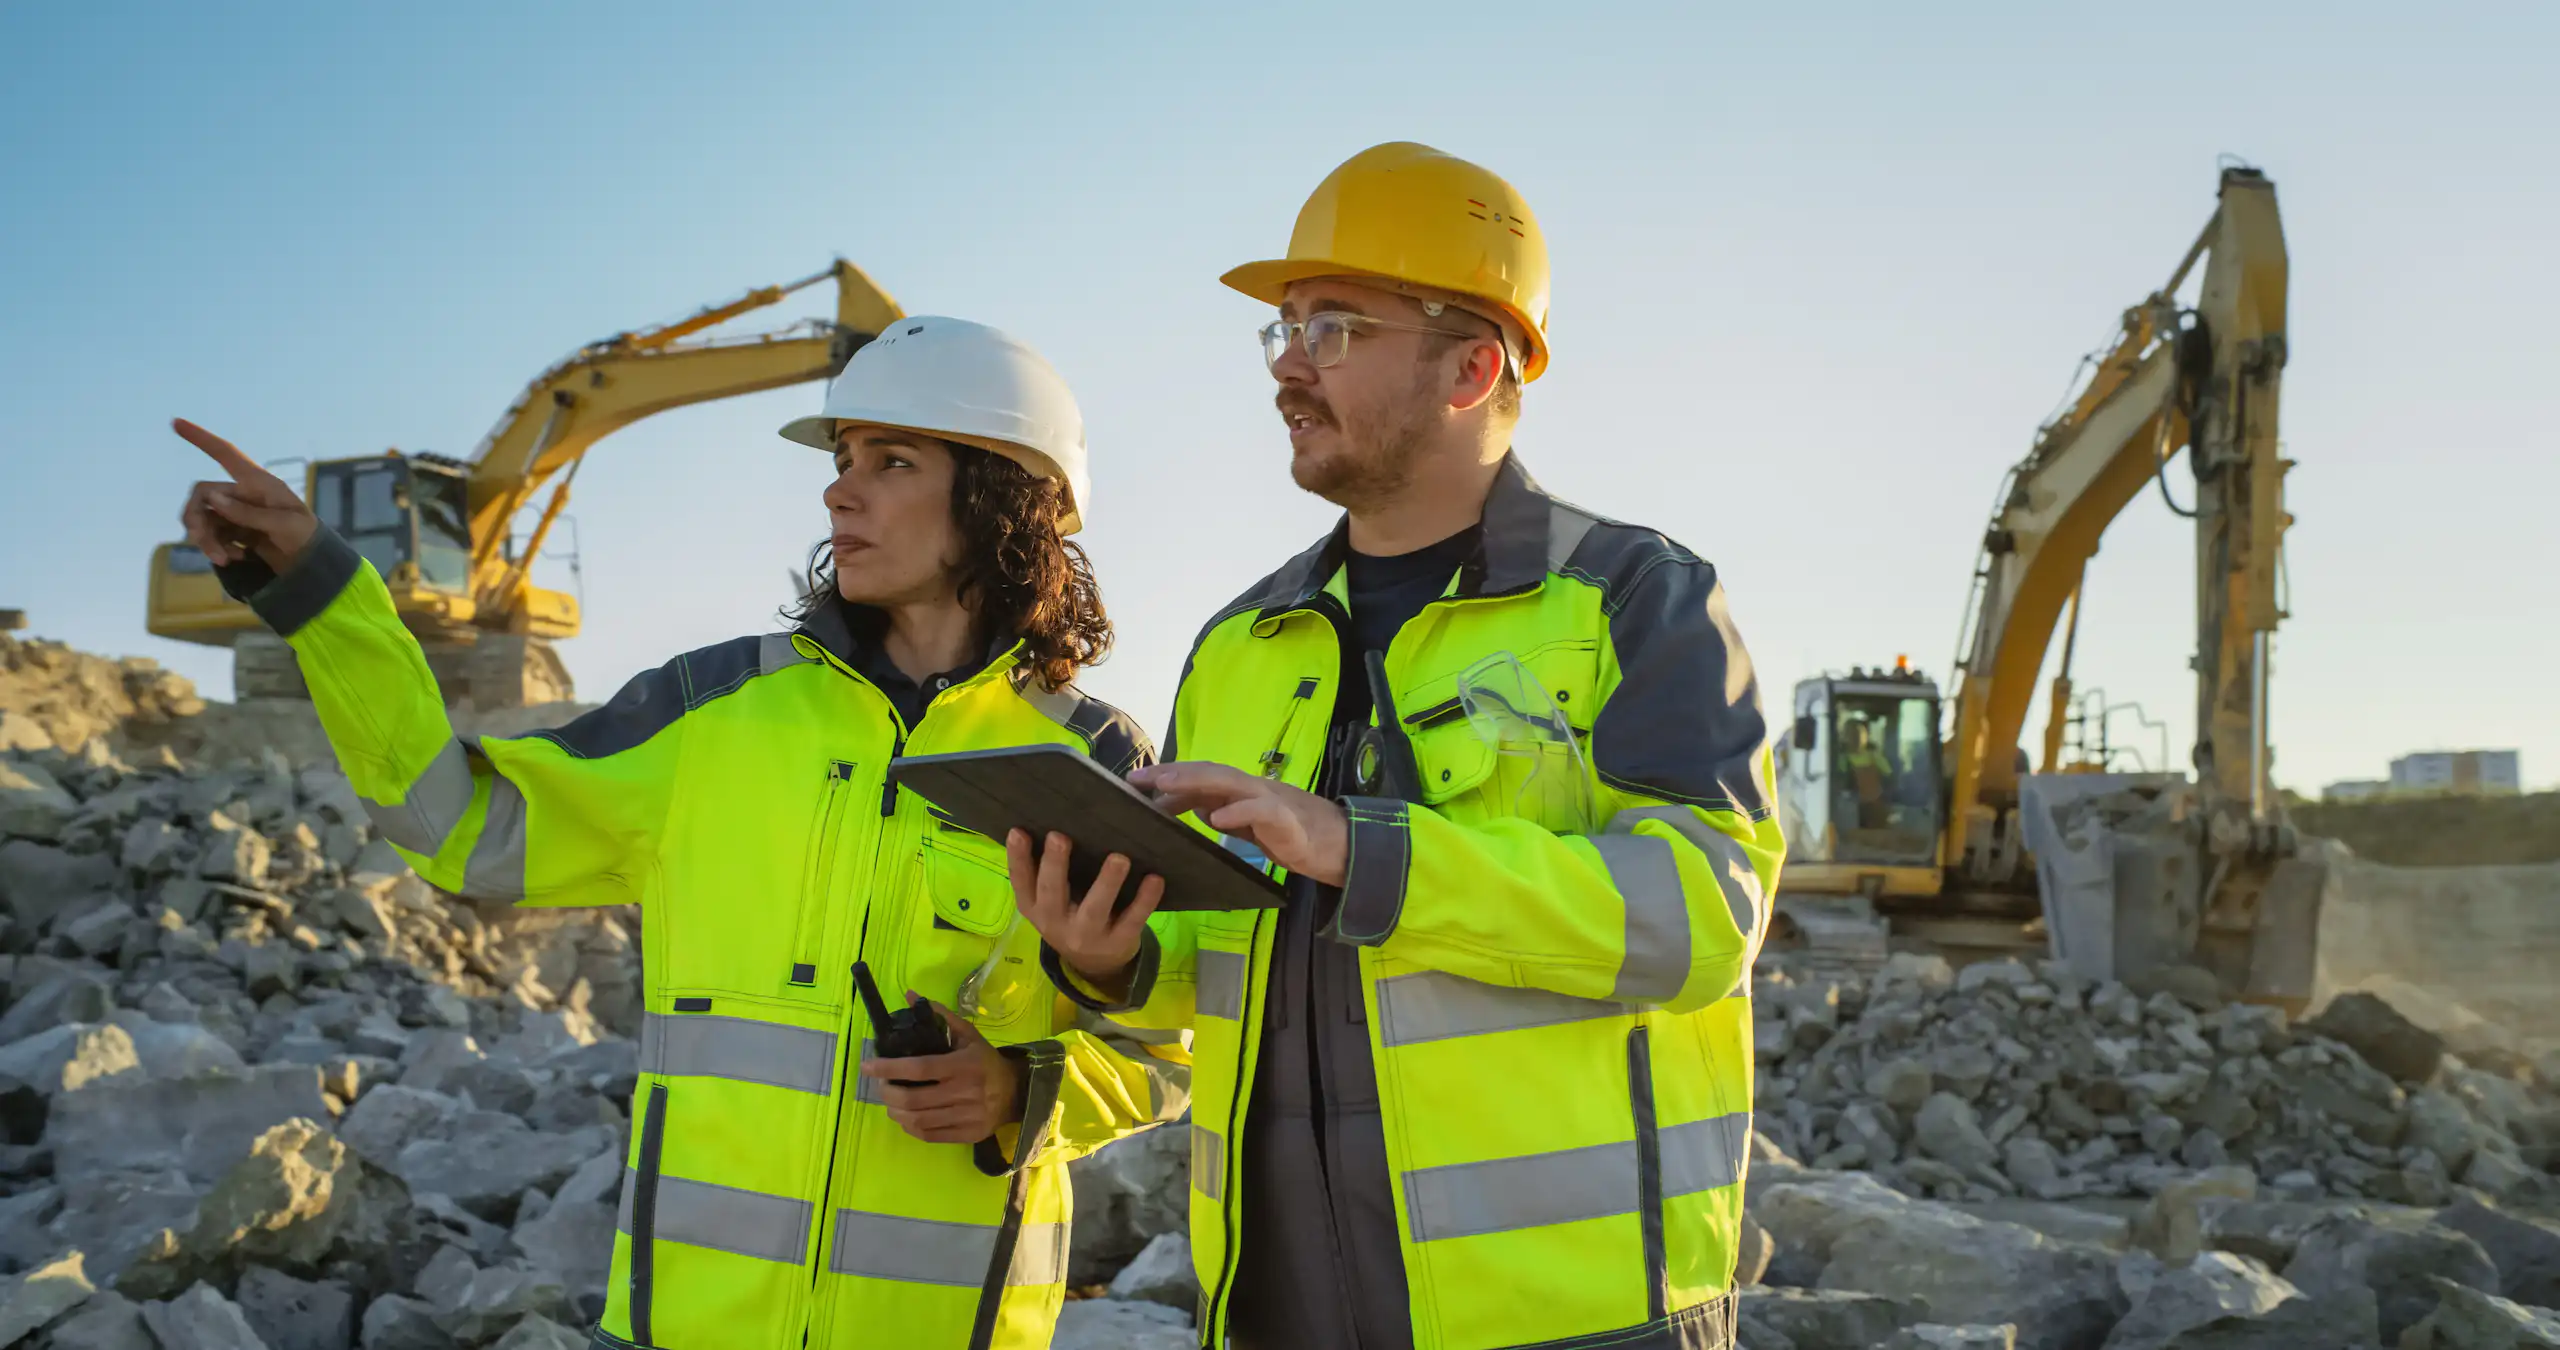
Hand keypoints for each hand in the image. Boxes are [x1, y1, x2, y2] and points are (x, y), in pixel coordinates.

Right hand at [173, 419, 317, 571]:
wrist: (312, 562)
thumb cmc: (304, 535)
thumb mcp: (282, 523)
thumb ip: (246, 512)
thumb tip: (212, 498)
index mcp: (256, 481)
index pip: (225, 453)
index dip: (201, 438)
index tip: (176, 422)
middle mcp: (241, 492)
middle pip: (201, 496)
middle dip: (197, 520)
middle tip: (204, 544)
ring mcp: (236, 512)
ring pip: (203, 518)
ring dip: (206, 539)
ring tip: (222, 558)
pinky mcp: (234, 531)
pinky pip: (212, 534)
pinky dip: (217, 547)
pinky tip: (235, 558)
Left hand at [860, 1000, 1020, 1144]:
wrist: (1016, 1093)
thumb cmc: (986, 1062)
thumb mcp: (968, 1035)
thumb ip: (940, 1016)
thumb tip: (910, 995)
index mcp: (964, 1065)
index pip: (919, 1068)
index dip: (889, 1068)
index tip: (867, 1065)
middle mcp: (965, 1092)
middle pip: (912, 1098)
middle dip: (887, 1093)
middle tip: (881, 1085)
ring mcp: (966, 1117)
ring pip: (917, 1120)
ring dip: (895, 1111)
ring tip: (890, 1101)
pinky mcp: (967, 1134)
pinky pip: (928, 1135)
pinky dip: (909, 1126)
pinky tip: (905, 1116)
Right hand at [1009, 828, 1161, 993]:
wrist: (1096, 965)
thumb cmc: (1071, 915)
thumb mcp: (1051, 902)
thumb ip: (1047, 873)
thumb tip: (1051, 821)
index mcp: (1035, 908)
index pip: (1022, 882)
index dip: (1018, 858)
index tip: (1019, 831)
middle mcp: (1056, 923)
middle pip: (1053, 893)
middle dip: (1056, 865)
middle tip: (1060, 837)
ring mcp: (1087, 935)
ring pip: (1095, 908)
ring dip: (1107, 883)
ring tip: (1119, 858)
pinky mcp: (1118, 941)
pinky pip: (1132, 920)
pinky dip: (1145, 900)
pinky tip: (1154, 878)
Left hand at [1130, 762, 1347, 886]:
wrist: (1338, 845)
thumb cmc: (1292, 835)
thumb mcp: (1250, 827)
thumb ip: (1226, 815)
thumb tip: (1200, 808)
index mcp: (1240, 791)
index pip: (1200, 778)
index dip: (1168, 777)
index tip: (1135, 784)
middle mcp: (1251, 788)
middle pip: (1207, 773)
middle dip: (1171, 773)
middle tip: (1138, 780)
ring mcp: (1269, 799)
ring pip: (1228, 782)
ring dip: (1195, 781)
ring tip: (1166, 786)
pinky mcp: (1285, 819)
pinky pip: (1259, 811)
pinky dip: (1238, 811)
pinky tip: (1217, 818)